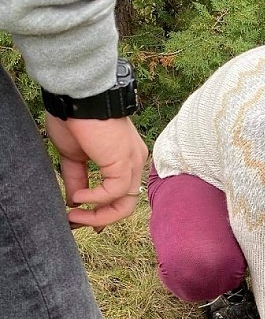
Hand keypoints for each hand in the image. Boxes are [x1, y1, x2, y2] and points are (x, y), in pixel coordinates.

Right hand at [45, 113, 148, 229]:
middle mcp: (135, 161)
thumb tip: (74, 201)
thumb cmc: (74, 118)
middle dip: (101, 218)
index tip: (83, 221)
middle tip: (77, 221)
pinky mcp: (126, 162)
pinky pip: (114, 192)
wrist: (77, 97)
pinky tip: (78, 197)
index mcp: (125, 158)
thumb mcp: (74, 156)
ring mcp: (133, 162)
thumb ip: (77, 179)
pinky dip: (95, 199)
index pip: (122, 195)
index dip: (104, 212)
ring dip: (97, 214)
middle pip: (127, 204)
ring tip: (74, 213)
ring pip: (125, 204)